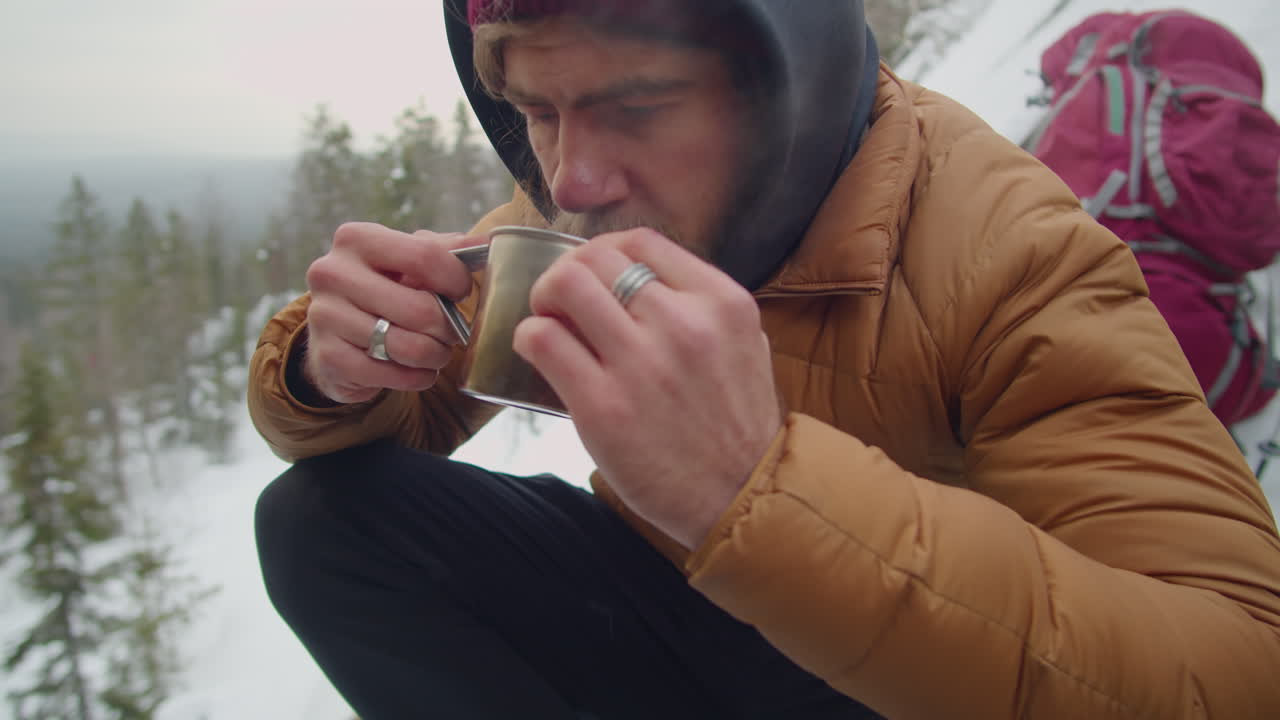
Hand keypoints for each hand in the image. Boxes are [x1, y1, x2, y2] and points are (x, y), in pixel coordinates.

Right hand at [302, 222, 480, 403]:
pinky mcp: (328, 356)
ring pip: (410, 347)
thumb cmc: (386, 288)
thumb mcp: (409, 260)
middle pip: (421, 309)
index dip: (456, 279)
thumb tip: (489, 242)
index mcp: (357, 238)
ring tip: (437, 351)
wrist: (337, 332)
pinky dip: (417, 377)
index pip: (425, 256)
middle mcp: (332, 273)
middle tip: (452, 331)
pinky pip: (392, 374)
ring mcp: (325, 315)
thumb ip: (447, 249)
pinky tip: (419, 370)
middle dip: (449, 327)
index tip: (461, 292)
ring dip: (436, 355)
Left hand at [515, 228, 782, 549]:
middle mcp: (684, 324)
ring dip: (544, 297)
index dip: (603, 250)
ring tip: (549, 322)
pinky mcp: (603, 406)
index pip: (641, 240)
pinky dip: (530, 338)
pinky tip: (539, 352)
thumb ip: (701, 305)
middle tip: (563, 301)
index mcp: (721, 303)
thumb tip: (640, 276)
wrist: (741, 497)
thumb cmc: (736, 426)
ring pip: (566, 285)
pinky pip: (543, 340)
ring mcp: (642, 364)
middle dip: (568, 271)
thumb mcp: (745, 344)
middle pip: (597, 257)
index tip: (594, 274)